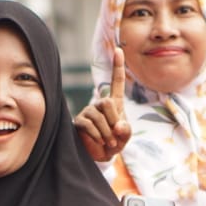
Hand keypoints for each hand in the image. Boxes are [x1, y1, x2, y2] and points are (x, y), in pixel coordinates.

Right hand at [75, 46, 131, 160]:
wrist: (101, 156)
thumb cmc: (115, 142)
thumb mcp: (125, 137)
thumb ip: (126, 131)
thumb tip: (118, 125)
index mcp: (115, 103)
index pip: (116, 81)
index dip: (118, 66)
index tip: (118, 49)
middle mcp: (100, 104)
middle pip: (107, 102)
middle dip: (113, 121)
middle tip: (115, 136)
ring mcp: (88, 112)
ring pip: (98, 117)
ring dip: (107, 134)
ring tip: (109, 142)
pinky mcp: (79, 121)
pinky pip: (89, 126)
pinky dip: (98, 137)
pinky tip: (99, 142)